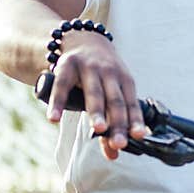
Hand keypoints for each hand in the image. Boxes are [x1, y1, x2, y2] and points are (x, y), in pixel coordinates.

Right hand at [46, 30, 145, 159]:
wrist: (82, 38)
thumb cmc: (100, 74)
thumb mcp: (110, 92)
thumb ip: (110, 123)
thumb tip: (114, 155)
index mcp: (124, 80)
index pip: (131, 103)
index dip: (135, 120)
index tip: (139, 136)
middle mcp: (109, 72)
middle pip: (115, 100)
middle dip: (118, 122)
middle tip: (120, 142)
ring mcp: (88, 67)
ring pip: (93, 92)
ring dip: (97, 111)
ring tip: (99, 129)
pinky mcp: (67, 65)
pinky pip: (62, 86)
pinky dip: (57, 103)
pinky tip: (54, 119)